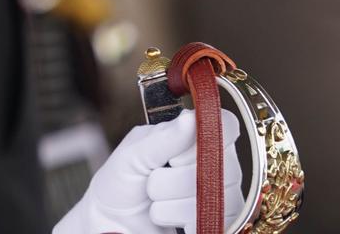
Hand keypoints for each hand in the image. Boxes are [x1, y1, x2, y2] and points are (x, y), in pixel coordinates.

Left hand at [53, 109, 243, 233]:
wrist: (113, 221)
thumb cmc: (121, 182)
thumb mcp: (133, 155)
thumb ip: (163, 138)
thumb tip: (191, 117)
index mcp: (193, 137)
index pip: (226, 125)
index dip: (203, 140)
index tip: (174, 155)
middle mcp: (215, 162)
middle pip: (217, 163)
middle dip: (172, 178)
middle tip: (152, 180)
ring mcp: (221, 192)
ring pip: (211, 194)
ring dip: (170, 201)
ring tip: (155, 199)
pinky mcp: (219, 219)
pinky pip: (211, 218)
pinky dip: (179, 219)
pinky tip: (168, 217)